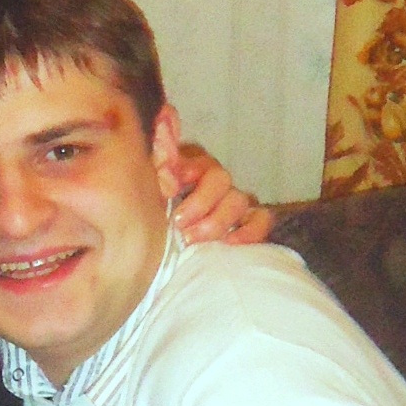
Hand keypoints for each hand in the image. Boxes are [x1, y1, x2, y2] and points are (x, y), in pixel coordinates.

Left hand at [159, 142, 273, 244]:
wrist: (157, 249)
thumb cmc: (150, 216)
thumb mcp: (145, 190)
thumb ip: (155, 172)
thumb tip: (166, 176)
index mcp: (186, 165)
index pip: (196, 155)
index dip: (186, 169)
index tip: (170, 190)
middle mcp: (212, 178)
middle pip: (220, 178)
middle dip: (199, 202)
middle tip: (178, 222)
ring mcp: (231, 199)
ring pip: (238, 200)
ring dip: (216, 221)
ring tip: (191, 238)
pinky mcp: (248, 220)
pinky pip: (261, 219)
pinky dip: (249, 230)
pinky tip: (229, 243)